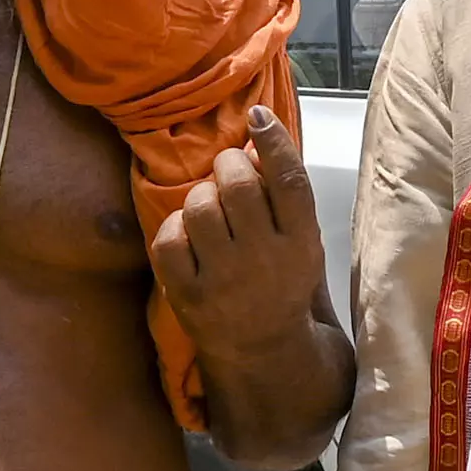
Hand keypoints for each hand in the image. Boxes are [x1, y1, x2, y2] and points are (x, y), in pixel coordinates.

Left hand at [153, 107, 326, 358]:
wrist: (264, 354)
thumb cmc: (283, 286)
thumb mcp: (301, 244)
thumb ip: (284, 199)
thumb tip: (256, 143)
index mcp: (301, 245)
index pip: (290, 181)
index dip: (274, 141)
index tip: (259, 116)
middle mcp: (265, 260)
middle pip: (239, 184)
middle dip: (229, 165)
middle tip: (229, 170)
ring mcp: (225, 280)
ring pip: (199, 206)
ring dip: (201, 196)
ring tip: (210, 207)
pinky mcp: (189, 296)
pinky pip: (169, 238)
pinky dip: (175, 228)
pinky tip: (188, 235)